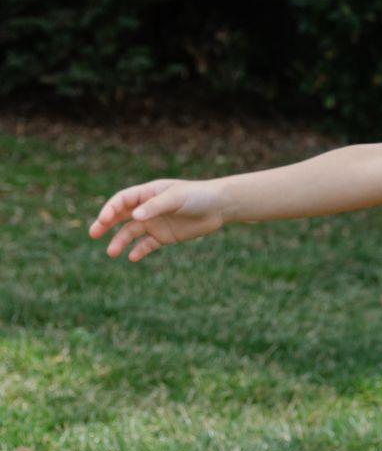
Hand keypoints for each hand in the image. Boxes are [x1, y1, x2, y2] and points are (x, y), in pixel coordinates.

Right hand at [88, 178, 227, 261]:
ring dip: (120, 241)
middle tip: (93, 233)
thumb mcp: (175, 198)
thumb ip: (155, 207)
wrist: (219, 207)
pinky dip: (139, 251)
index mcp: (147, 193)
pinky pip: (147, 244)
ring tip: (111, 252)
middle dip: (105, 224)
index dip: (110, 209)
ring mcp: (155, 223)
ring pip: (131, 232)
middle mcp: (147, 208)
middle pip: (120, 216)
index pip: (121, 200)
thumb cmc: (197, 196)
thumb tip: (134, 216)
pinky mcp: (165, 236)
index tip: (104, 220)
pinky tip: (132, 257)